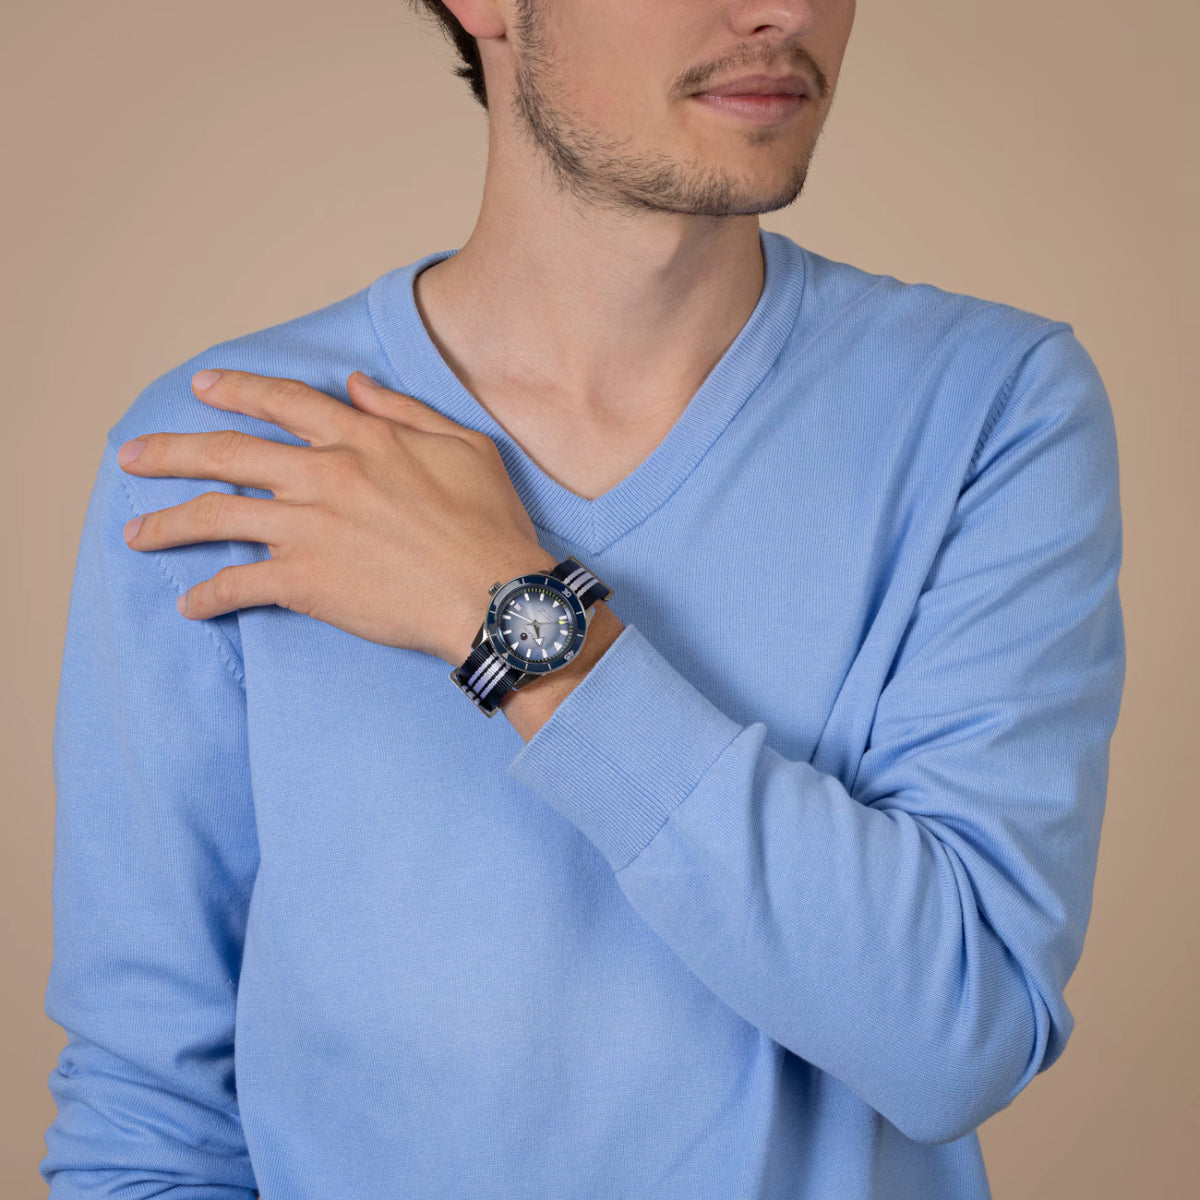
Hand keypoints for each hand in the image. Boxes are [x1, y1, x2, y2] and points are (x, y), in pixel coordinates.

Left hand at [117, 368, 556, 662]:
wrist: (496, 595)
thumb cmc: (490, 523)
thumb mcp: (464, 446)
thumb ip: (404, 411)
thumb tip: (356, 384)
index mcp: (360, 438)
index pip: (281, 403)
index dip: (236, 391)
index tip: (201, 387)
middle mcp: (323, 475)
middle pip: (226, 453)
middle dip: (169, 451)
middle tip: (130, 456)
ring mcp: (307, 529)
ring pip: (214, 516)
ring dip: (166, 525)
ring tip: (136, 535)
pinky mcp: (303, 581)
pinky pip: (237, 585)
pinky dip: (207, 596)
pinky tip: (189, 604)